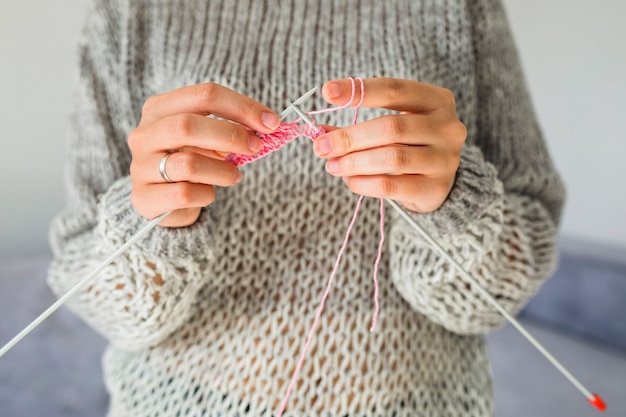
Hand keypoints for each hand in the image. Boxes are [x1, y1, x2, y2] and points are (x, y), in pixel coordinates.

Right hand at [128, 83, 279, 226]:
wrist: (162, 200)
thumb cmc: (190, 160)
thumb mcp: (208, 138)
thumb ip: (231, 128)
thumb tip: (267, 125)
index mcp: (160, 108)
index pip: (204, 95)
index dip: (242, 107)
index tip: (271, 123)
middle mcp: (144, 133)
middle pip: (188, 125)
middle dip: (231, 135)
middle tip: (255, 147)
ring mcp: (140, 165)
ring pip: (188, 164)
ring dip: (222, 171)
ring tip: (233, 176)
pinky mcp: (144, 197)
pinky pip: (185, 194)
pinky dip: (206, 194)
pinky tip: (208, 193)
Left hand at [314, 78, 466, 212]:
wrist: (437, 183)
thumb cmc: (409, 146)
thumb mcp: (390, 128)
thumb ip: (358, 126)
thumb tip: (321, 132)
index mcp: (436, 100)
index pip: (394, 90)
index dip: (359, 91)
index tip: (327, 92)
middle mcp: (447, 127)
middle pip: (391, 127)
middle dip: (350, 137)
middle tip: (322, 146)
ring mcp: (445, 159)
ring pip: (392, 158)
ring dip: (354, 162)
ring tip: (333, 166)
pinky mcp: (436, 188)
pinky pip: (392, 186)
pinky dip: (364, 183)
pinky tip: (350, 181)